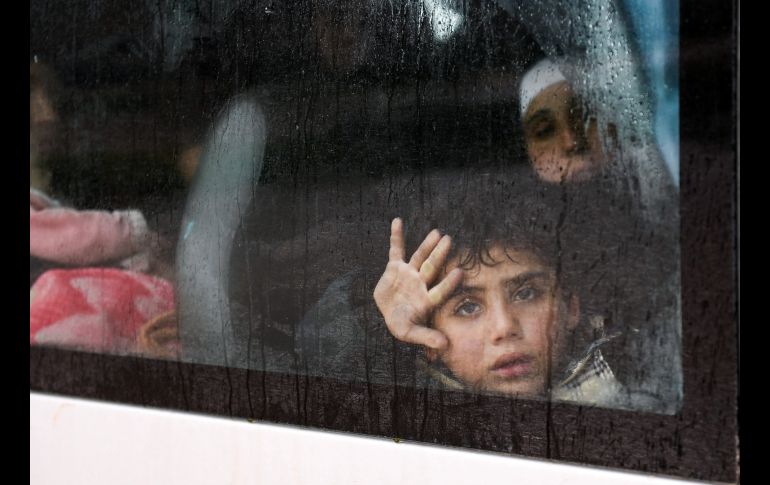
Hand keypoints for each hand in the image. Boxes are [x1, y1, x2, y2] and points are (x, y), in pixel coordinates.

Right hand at [373, 218, 462, 349]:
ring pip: (419, 257)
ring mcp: (409, 273)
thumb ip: (427, 337)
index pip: (440, 289)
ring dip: (427, 245)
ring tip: (437, 232)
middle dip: (440, 255)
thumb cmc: (401, 324)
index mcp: (427, 299)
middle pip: (432, 267)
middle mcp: (421, 283)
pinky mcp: (395, 267)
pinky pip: (396, 249)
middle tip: (450, 240)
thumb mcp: (410, 333)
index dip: (449, 282)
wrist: (387, 312)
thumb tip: (445, 346)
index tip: (460, 271)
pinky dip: (396, 236)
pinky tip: (398, 221)